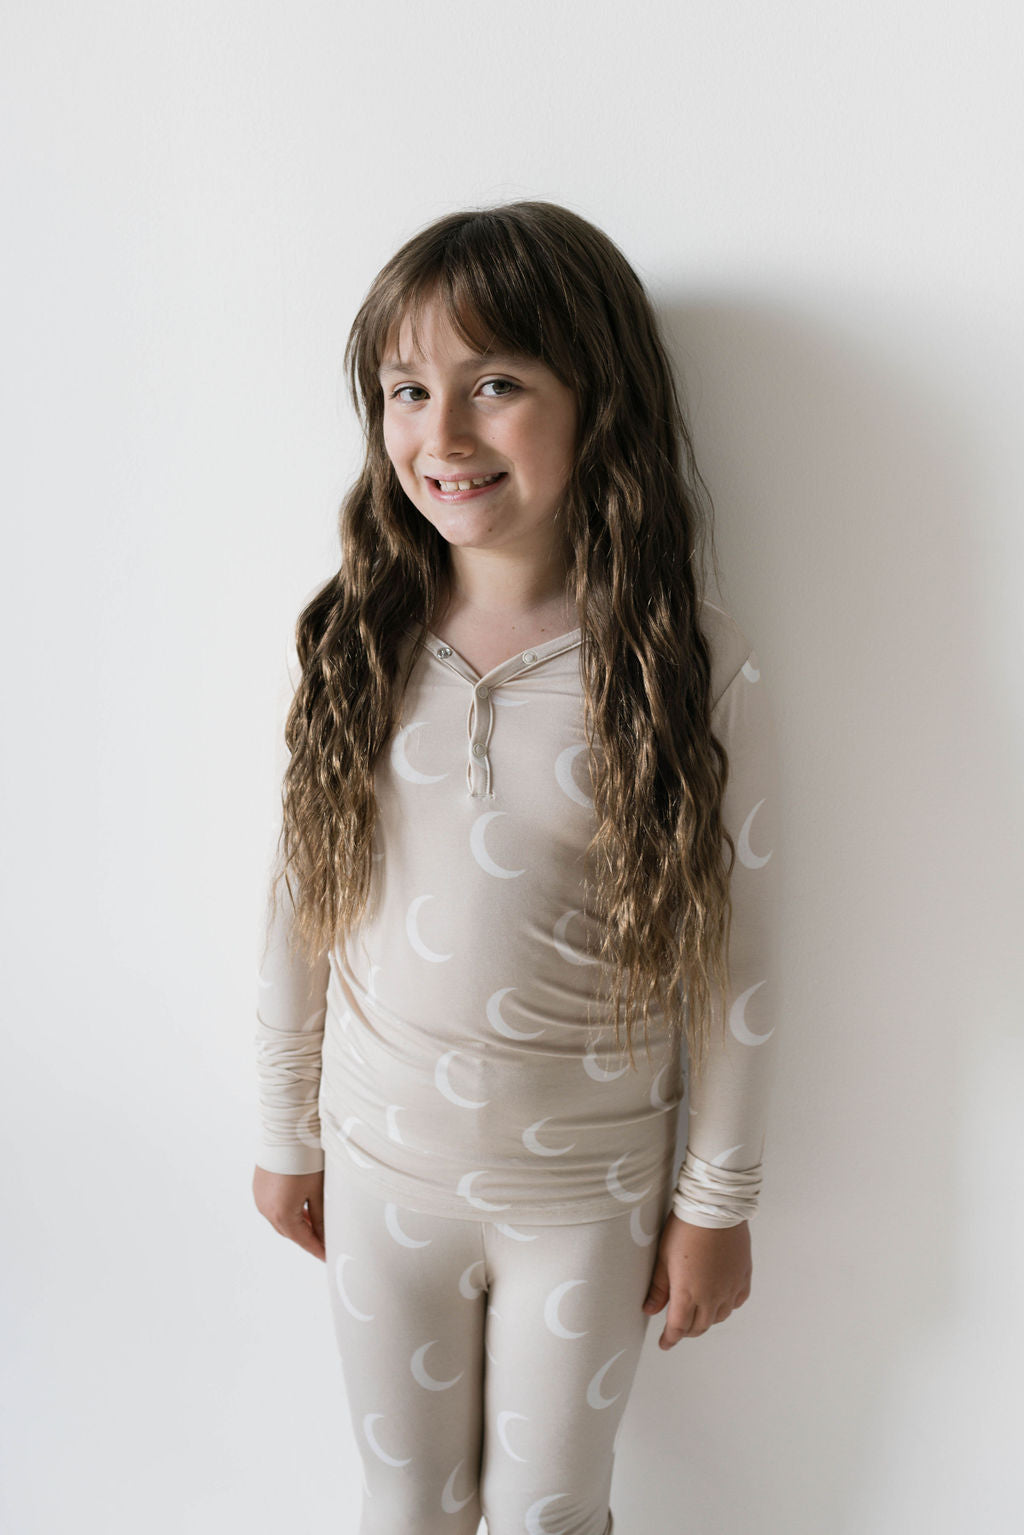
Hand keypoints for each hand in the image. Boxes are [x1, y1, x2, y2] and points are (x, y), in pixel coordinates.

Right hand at [252, 1166, 325, 1261]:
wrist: (286, 1131)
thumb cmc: (304, 1159)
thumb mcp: (317, 1190)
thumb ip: (321, 1217)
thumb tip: (325, 1236)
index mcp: (282, 1214)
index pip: (303, 1240)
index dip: (317, 1249)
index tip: (328, 1256)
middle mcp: (266, 1210)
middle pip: (290, 1232)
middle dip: (307, 1237)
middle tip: (324, 1240)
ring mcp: (260, 1198)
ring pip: (280, 1220)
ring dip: (297, 1224)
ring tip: (315, 1222)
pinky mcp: (259, 1187)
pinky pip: (273, 1207)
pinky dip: (287, 1211)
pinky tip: (300, 1206)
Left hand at [642, 1213, 750, 1347]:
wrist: (715, 1208)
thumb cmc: (685, 1229)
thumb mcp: (664, 1257)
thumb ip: (658, 1288)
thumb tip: (649, 1310)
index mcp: (688, 1294)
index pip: (678, 1328)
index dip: (670, 1339)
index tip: (664, 1344)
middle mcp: (711, 1297)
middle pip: (699, 1327)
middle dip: (687, 1331)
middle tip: (678, 1328)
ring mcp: (730, 1288)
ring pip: (719, 1317)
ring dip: (706, 1320)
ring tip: (697, 1313)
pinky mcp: (743, 1277)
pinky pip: (736, 1301)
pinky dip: (726, 1306)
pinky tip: (720, 1300)